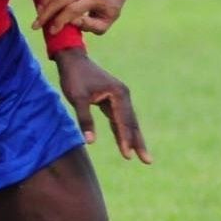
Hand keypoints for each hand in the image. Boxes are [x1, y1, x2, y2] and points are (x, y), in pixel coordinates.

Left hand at [52, 49, 149, 163]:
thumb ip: (85, 119)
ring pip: (127, 122)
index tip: (128, 156)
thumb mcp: (77, 98)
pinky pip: (119, 119)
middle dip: (138, 142)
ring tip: (141, 156)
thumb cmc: (74, 77)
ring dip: (133, 138)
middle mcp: (123, 95)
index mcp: (118, 94)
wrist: (72, 59)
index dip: (126, 139)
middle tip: (148, 161)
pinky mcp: (112, 99)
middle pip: (132, 123)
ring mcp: (119, 97)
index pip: (124, 121)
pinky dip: (122, 131)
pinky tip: (125, 143)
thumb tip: (90, 141)